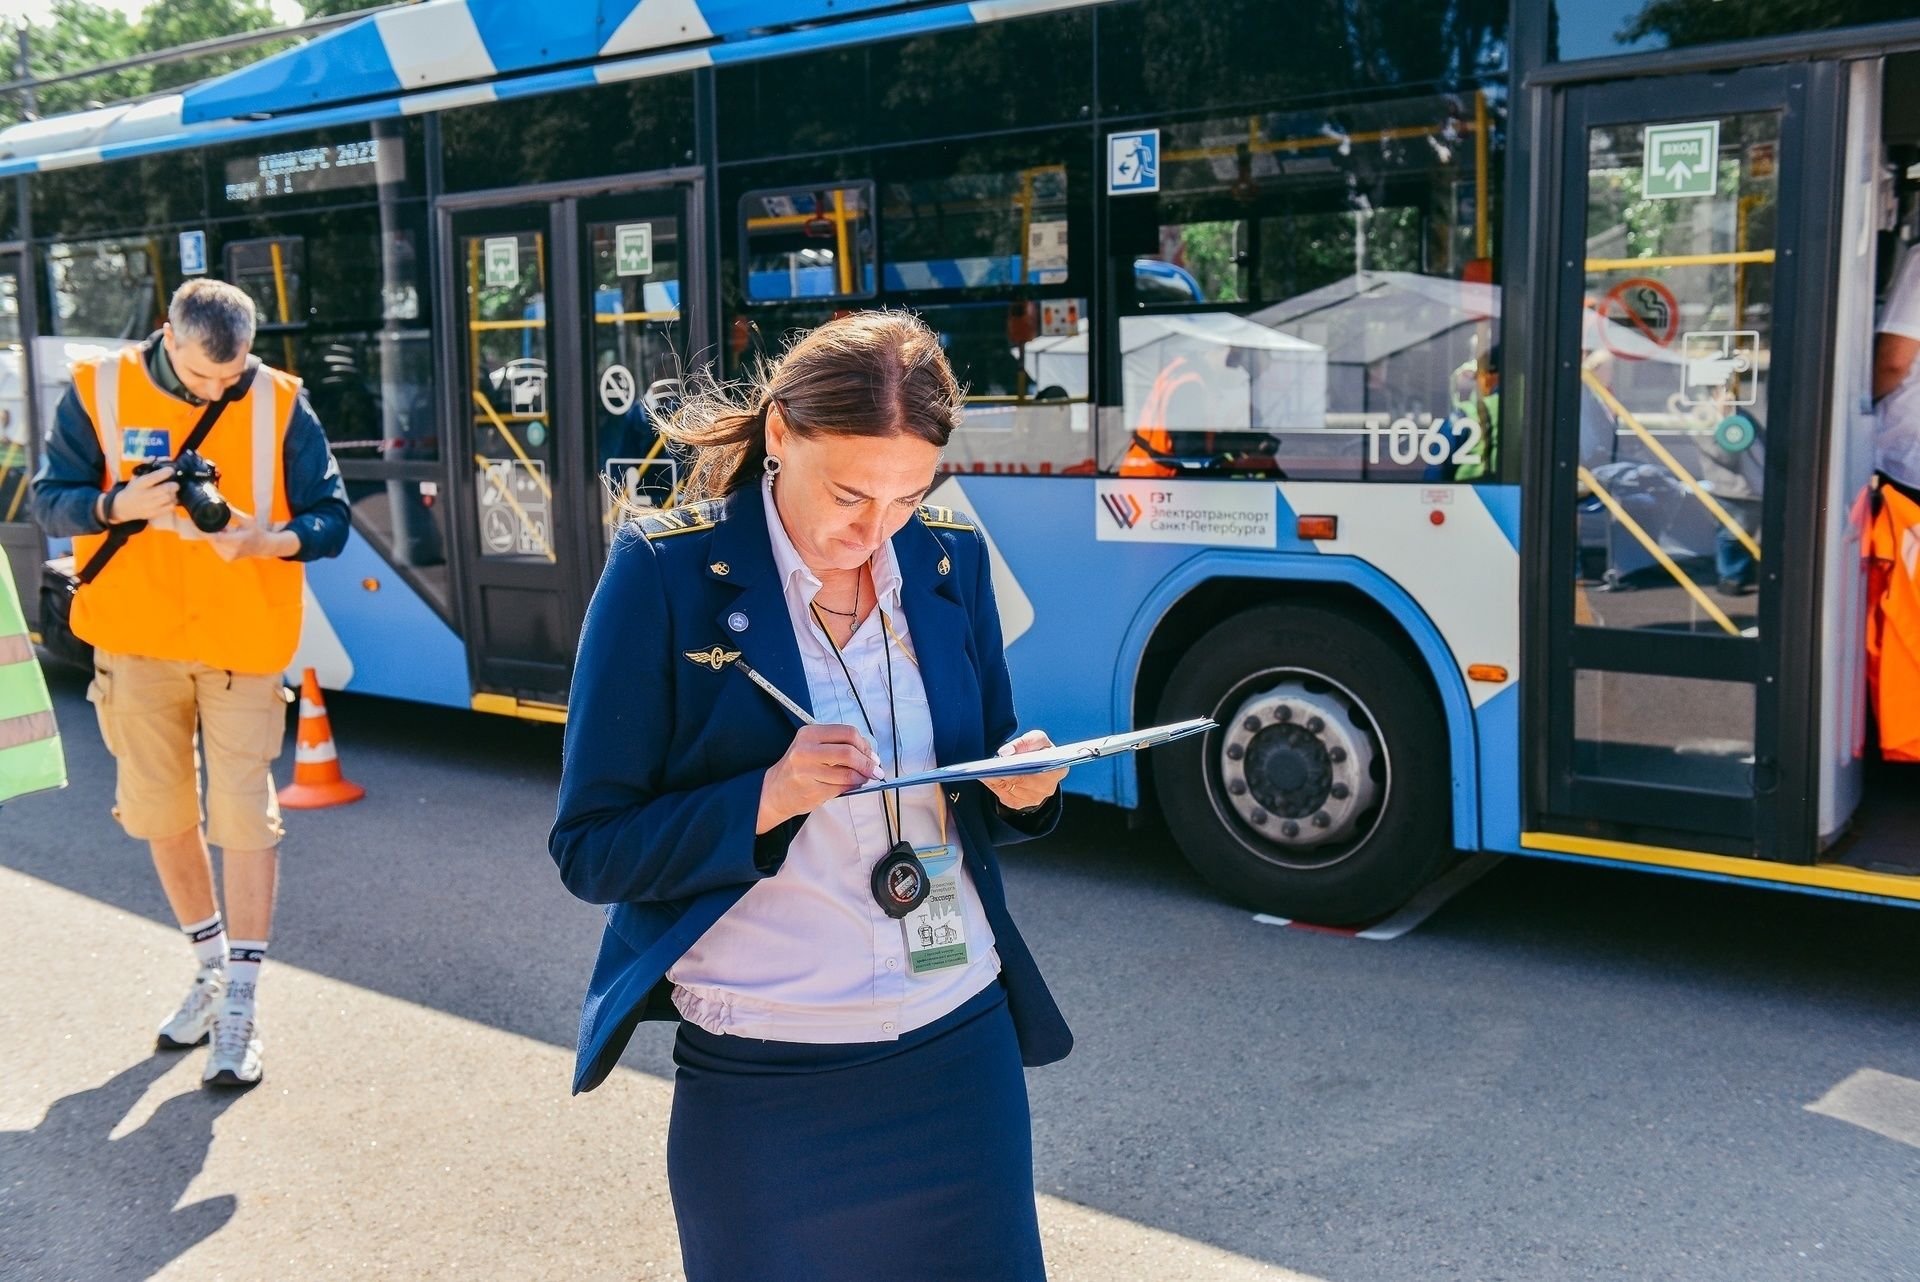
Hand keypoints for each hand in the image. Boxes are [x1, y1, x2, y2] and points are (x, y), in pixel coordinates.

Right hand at [109, 466, 177, 522]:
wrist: (123, 507)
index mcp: (139, 484)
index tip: (171, 470)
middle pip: (165, 489)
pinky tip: (171, 500)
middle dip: (174, 485)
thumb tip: (153, 457)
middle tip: (175, 484)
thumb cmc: (133, 489)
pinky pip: (169, 508)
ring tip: (173, 492)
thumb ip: (145, 466)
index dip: (165, 472)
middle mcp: (144, 495)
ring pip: (169, 498)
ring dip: (174, 494)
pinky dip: (173, 503)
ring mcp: (149, 505)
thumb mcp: (135, 477)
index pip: (154, 477)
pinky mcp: (154, 514)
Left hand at [205, 509, 300, 561]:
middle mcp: (232, 551)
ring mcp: (229, 557)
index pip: (214, 537)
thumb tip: (221, 504)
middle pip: (211, 539)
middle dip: (211, 530)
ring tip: (229, 531)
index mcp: (237, 541)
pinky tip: (228, 537)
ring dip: (214, 535)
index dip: (202, 530)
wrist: (263, 547)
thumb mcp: (248, 520)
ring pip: (212, 543)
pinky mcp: (227, 559)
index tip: (194, 522)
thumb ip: (234, 513)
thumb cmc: (256, 531)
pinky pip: (216, 547)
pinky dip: (217, 541)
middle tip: (222, 524)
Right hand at [757, 723, 883, 832]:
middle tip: (876, 770)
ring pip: (848, 773)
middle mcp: (806, 750)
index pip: (847, 733)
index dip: (865, 745)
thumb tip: (870, 754)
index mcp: (809, 733)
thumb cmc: (799, 767)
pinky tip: (852, 785)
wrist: (775, 790)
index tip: (872, 755)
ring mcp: (807, 771)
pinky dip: (852, 787)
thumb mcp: (814, 747)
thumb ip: (839, 745)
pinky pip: (841, 788)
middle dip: (867, 763)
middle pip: (849, 752)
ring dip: (862, 777)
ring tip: (864, 778)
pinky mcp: (811, 790)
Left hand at [981, 729, 1065, 812]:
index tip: (1003, 760)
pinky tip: (987, 777)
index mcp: (1057, 770)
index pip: (1036, 769)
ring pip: (1009, 789)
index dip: (1019, 765)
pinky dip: (994, 786)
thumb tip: (1006, 753)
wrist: (1038, 765)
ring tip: (984, 770)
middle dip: (1002, 772)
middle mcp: (1048, 788)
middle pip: (1020, 781)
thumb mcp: (1037, 739)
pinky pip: (1004, 796)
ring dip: (995, 780)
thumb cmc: (1039, 751)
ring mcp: (1034, 799)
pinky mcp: (1021, 804)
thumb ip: (1024, 742)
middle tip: (986, 766)